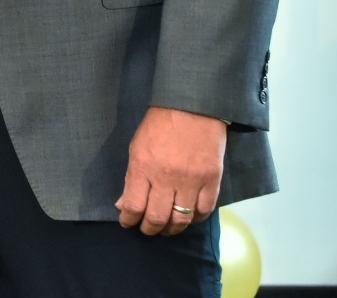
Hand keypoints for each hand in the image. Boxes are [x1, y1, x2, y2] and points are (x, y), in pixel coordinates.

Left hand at [116, 105, 227, 234]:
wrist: (192, 107)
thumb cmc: (159, 125)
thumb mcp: (136, 147)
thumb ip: (131, 177)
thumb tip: (124, 204)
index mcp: (143, 167)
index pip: (133, 206)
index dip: (128, 220)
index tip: (127, 222)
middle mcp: (166, 178)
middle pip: (157, 218)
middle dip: (149, 229)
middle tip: (147, 229)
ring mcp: (191, 181)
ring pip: (181, 220)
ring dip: (172, 229)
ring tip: (166, 228)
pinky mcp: (212, 180)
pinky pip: (204, 211)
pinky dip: (194, 219)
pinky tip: (188, 218)